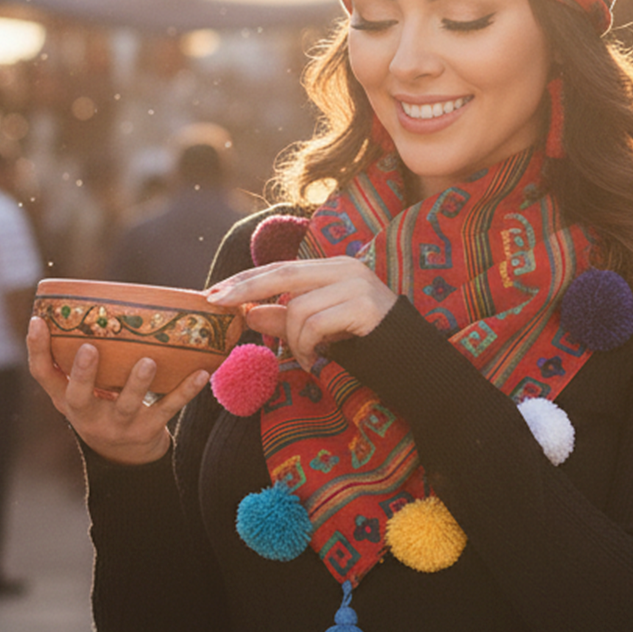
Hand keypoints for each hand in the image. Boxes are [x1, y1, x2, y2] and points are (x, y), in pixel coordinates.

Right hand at [26, 317, 208, 465]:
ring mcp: (118, 426)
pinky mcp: (147, 431)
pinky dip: (185, 391)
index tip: (38, 321)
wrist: (126, 453)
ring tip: (148, 361)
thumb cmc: (100, 404)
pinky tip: (201, 373)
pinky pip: (168, 409)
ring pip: (127, 405)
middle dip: (83, 373)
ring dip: (138, 383)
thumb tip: (82, 302)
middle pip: (79, 396)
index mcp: (67, 399)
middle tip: (90, 348)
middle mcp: (87, 415)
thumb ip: (77, 357)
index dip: (37, 349)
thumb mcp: (81, 388)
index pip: (43, 374)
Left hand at [206, 257, 397, 370]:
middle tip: (217, 304)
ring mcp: (357, 285)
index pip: (281, 267)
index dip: (246, 280)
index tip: (215, 293)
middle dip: (246, 289)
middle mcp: (347, 268)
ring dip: (292, 341)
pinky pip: (315, 326)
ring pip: (298, 308)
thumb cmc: (368, 346)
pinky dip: (307, 348)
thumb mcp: (321, 331)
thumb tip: (250, 313)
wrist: (417, 364)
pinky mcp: (365, 306)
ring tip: (306, 359)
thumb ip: (288, 319)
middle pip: (282, 273)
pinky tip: (316, 362)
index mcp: (336, 269)